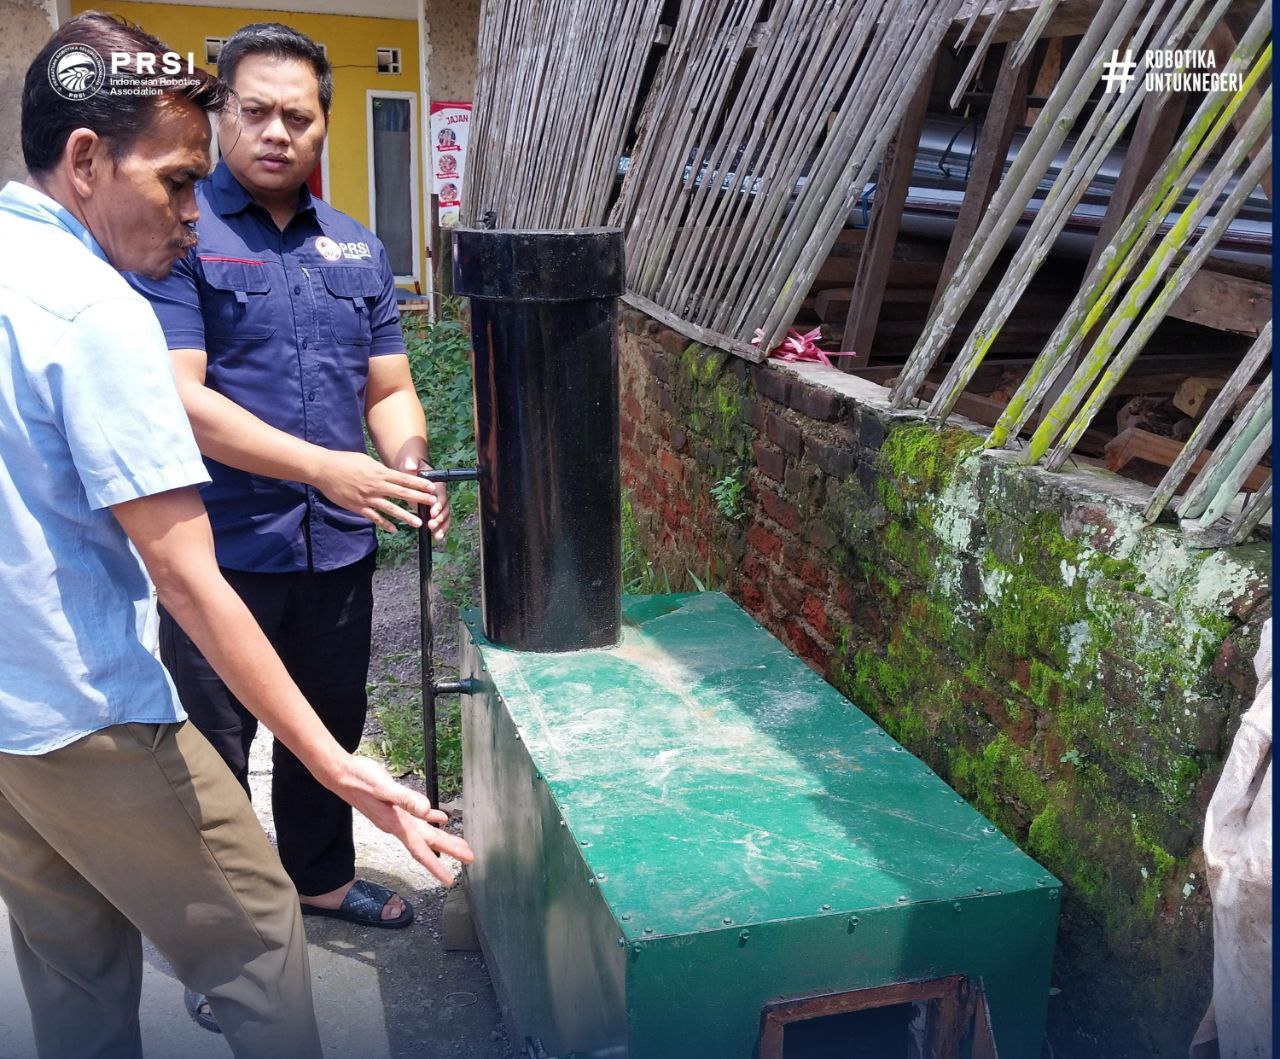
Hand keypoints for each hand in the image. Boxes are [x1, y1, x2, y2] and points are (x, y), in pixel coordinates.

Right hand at [311, 450, 436, 531]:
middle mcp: (376, 486)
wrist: (324, 470)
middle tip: (433, 503)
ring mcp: (368, 498)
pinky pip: (375, 517)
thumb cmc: (345, 461)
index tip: (432, 487)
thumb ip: (380, 469)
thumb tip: (393, 474)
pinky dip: (385, 524)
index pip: (404, 478)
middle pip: (402, 493)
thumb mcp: (366, 460)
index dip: (420, 483)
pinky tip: (394, 529)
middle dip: (419, 499)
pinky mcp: (358, 507)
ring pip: (391, 509)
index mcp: (379, 472)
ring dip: (406, 517)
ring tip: (418, 523)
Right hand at [327, 754, 473, 885]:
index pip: (420, 850)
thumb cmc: (360, 779)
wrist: (340, 774)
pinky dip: (430, 819)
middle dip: (448, 851)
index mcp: (396, 824)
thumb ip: (406, 799)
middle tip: (469, 858)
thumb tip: (427, 810)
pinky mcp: (394, 807)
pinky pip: (417, 818)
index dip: (435, 866)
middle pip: (427, 843)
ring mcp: (395, 817)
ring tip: (460, 844)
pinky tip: (440, 818)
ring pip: (424, 832)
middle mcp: (397, 825)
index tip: (449, 880)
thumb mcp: (384, 787)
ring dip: (442, 838)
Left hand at [403, 457, 450, 541]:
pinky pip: (439, 520)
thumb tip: (410, 466)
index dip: (438, 504)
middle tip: (432, 525)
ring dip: (441, 526)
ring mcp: (437, 503)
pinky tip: (437, 537)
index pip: (440, 495)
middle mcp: (439, 494)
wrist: (411, 467)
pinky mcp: (433, 510)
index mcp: (436, 483)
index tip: (432, 512)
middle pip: (444, 508)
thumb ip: (411, 463)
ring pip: (444, 516)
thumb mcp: (410, 461)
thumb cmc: (411, 464)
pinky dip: (440, 529)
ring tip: (437, 535)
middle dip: (440, 518)